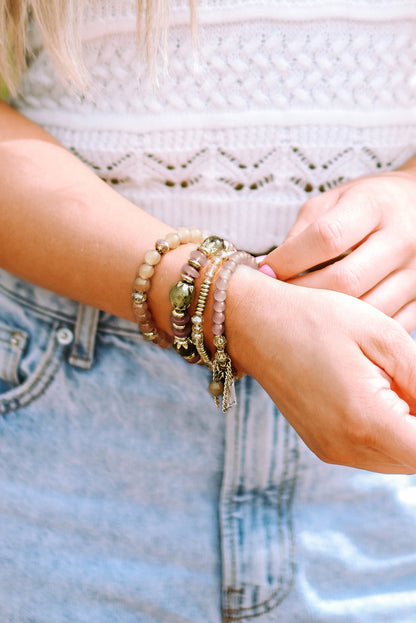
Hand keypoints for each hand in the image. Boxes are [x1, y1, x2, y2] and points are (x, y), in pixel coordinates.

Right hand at [227, 268, 415, 473]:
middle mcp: (346, 448)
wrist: (256, 324)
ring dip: (409, 430)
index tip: (415, 390)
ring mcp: (331, 451)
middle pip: (415, 459)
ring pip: (397, 460)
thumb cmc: (316, 319)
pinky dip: (388, 431)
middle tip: (403, 378)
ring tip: (391, 382)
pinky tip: (377, 393)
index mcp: (365, 420)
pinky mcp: (323, 446)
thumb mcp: (382, 336)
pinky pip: (373, 453)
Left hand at [261, 166, 415, 331]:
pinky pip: (385, 326)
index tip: (266, 271)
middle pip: (345, 281)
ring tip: (302, 312)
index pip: (326, 238)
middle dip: (303, 294)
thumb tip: (270, 270)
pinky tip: (334, 322)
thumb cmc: (367, 204)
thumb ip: (302, 232)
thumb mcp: (332, 201)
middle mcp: (402, 238)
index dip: (289, 259)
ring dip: (327, 317)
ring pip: (365, 311)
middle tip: (278, 298)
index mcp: (374, 206)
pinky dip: (355, 330)